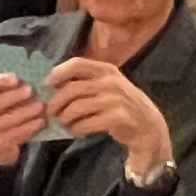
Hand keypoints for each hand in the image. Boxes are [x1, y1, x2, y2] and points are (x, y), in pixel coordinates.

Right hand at [0, 68, 47, 167]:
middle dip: (14, 96)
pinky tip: (41, 122)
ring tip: (40, 106)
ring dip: (25, 112)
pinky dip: (29, 127)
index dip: (1, 81)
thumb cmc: (5, 114)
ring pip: (6, 120)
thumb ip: (13, 89)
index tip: (16, 79)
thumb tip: (30, 79)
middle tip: (31, 91)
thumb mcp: (4, 99)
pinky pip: (14, 135)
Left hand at [46, 57, 170, 173]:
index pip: (76, 64)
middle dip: (56, 102)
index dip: (58, 73)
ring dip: (65, 117)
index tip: (47, 84)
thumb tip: (53, 84)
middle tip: (50, 112)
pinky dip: (76, 128)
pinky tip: (75, 131)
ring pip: (76, 107)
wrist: (148, 126)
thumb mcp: (109, 86)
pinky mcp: (117, 118)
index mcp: (107, 70)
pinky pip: (86, 123)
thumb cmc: (122, 104)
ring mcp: (115, 100)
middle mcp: (111, 81)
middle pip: (71, 89)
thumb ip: (87, 82)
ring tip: (63, 123)